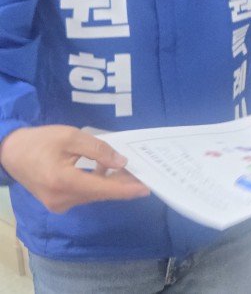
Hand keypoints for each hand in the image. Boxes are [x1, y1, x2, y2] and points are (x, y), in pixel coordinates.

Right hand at [0, 125, 149, 212]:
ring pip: (93, 195)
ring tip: (127, 168)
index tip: (147, 187)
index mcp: (63, 182)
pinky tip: (106, 170)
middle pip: (100, 193)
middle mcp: (62, 198)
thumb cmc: (40, 141)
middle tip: (142, 172)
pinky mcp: (57, 203)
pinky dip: (97, 184)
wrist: (10, 152)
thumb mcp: (71, 137)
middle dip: (122, 183)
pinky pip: (84, 194)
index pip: (103, 189)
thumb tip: (121, 162)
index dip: (127, 189)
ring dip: (110, 183)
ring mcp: (58, 204)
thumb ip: (98, 149)